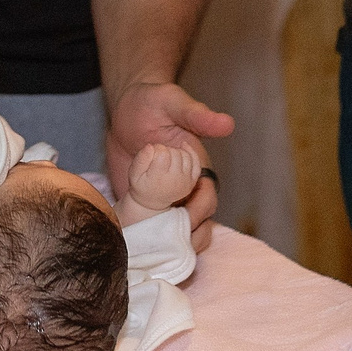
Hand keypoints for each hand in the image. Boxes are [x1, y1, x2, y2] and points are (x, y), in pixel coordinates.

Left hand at [107, 79, 233, 251]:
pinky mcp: (142, 208)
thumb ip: (197, 114)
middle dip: (187, 236)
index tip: (186, 213)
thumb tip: (227, 124)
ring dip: (169, 246)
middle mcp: (184, 190)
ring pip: (177, 235)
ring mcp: (163, 202)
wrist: (124, 111)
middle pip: (197, 224)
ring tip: (150, 248)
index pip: (208, 198)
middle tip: (165, 239)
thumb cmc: (153, 102)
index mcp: (197, 169)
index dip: (201, 210)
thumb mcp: (172, 102)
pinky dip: (145, 243)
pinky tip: (133, 245)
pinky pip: (150, 233)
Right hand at [119, 142, 200, 219]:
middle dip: (165, 150)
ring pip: (185, 155)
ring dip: (176, 151)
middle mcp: (175, 180)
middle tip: (158, 158)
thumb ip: (140, 159)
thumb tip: (150, 146)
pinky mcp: (192, 181)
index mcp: (159, 178)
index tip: (151, 154)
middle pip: (174, 152)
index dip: (156, 148)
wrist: (152, 202)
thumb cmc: (142, 185)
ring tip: (167, 157)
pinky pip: (196, 161)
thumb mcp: (134, 173)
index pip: (162, 152)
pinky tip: (182, 147)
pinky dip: (190, 152)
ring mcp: (186, 181)